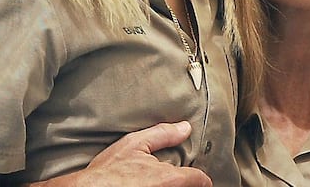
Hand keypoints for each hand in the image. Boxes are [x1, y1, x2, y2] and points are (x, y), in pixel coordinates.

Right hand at [29, 122, 211, 186]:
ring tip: (154, 182)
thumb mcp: (134, 144)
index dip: (199, 177)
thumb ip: (163, 135)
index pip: (201, 180)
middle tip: (169, 178)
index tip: (197, 177)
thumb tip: (185, 128)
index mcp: (170, 178)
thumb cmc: (108, 171)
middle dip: (182, 182)